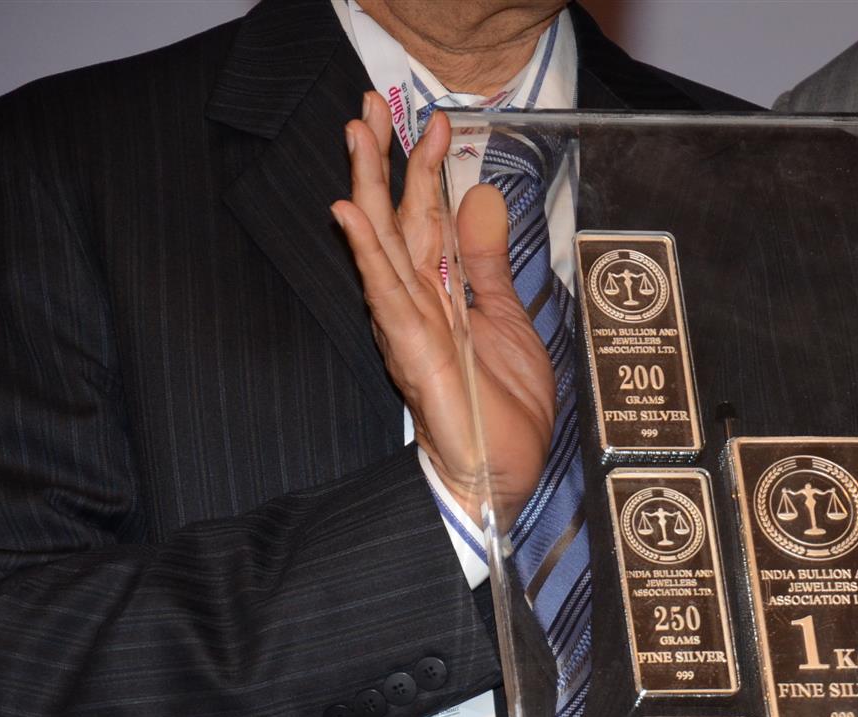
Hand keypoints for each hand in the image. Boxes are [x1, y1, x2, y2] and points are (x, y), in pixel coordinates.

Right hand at [331, 92, 555, 520]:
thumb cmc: (502, 410)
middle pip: (396, 219)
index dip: (428, 169)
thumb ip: (488, 264)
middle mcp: (418, 303)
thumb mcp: (508, 320)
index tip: (435, 121)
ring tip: (357, 135)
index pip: (428, 218)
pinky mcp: (412, 352)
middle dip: (384, 160)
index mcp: (441, 294)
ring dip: (368, 187)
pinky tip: (349, 215)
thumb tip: (481, 200)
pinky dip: (368, 254)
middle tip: (373, 102)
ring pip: (383, 244)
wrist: (502, 474)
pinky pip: (386, 294)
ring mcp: (409, 326)